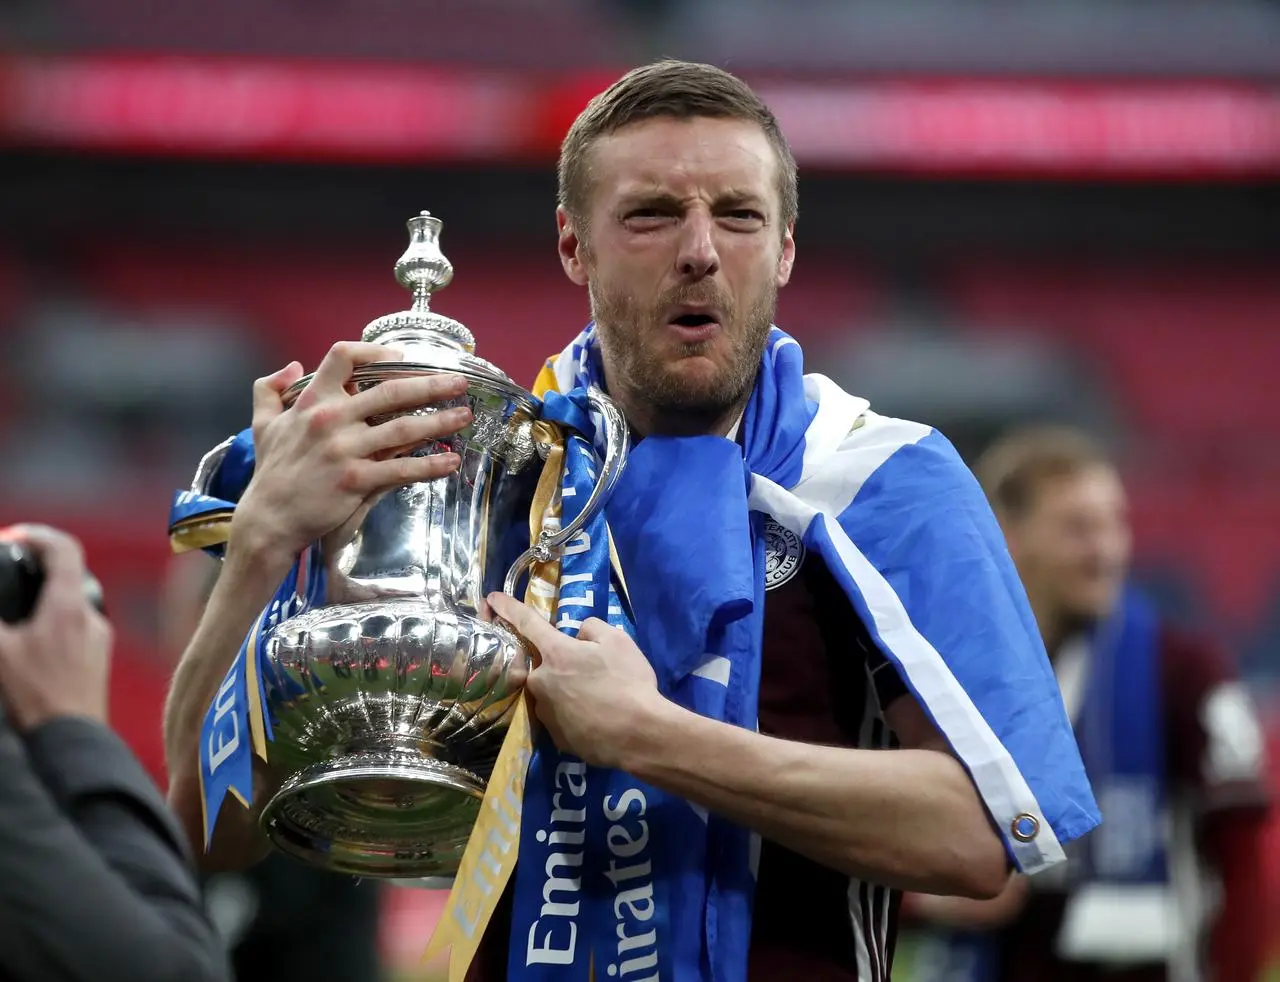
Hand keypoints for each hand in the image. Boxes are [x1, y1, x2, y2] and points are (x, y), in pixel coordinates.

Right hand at [0, 526, 111, 730]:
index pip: (64, 548)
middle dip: (39, 565)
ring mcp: (99, 635)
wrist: (72, 735)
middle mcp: (91, 615)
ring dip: (45, 594)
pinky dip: (54, 618)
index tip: (15, 537)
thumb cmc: (36, 694)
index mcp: (68, 605)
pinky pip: (77, 623)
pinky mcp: (99, 655)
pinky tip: (32, 637)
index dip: (38, 535)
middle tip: (12, 567)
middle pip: (70, 572)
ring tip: (17, 606)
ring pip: (73, 599)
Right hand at [231, 342, 471, 564]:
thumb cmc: (272, 471)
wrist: (269, 519)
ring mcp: (345, 450)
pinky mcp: (356, 480)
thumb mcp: (263, 424)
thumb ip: (270, 389)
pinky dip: (429, 465)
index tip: (401, 358)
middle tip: (459, 382)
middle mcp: (331, 419)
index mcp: (312, 401)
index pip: (344, 357)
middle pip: (390, 391)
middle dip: (431, 384)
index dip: (375, 353)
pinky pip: (401, 469)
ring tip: (464, 416)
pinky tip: (450, 462)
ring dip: (440, 422)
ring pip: (403, 429)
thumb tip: (292, 366)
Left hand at [487, 591, 662, 768]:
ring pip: (550, 692)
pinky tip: (596, 718)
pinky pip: (561, 716)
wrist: (638, 736)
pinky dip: (573, 714)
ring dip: (566, 690)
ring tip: (598, 699)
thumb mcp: (618, 640)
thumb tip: (579, 636)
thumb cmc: (629, 683)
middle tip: (590, 673)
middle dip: (559, 665)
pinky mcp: (555, 737)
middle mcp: (541, 681)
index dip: (507, 607)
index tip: (492, 598)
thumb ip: (591, 629)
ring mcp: (545, 712)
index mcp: (555, 653)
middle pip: (541, 665)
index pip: (525, 622)